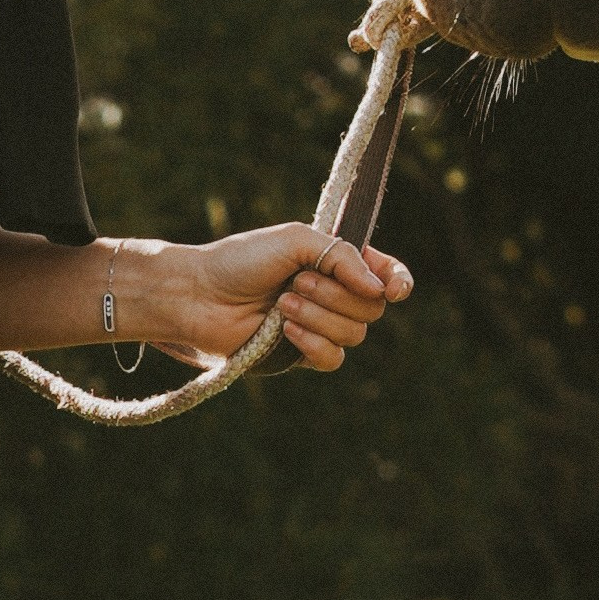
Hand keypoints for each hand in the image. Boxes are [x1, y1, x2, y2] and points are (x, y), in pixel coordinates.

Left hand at [173, 223, 412, 371]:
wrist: (199, 295)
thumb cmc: (242, 260)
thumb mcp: (296, 240)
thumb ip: (343, 256)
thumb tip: (380, 289)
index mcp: (336, 261)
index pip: (385, 273)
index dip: (398, 281)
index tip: (393, 290)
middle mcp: (334, 293)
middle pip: (372, 308)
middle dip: (336, 295)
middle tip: (296, 282)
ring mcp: (319, 325)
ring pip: (354, 334)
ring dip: (319, 316)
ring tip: (281, 304)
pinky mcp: (301, 354)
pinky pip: (333, 359)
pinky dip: (314, 344)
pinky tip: (286, 331)